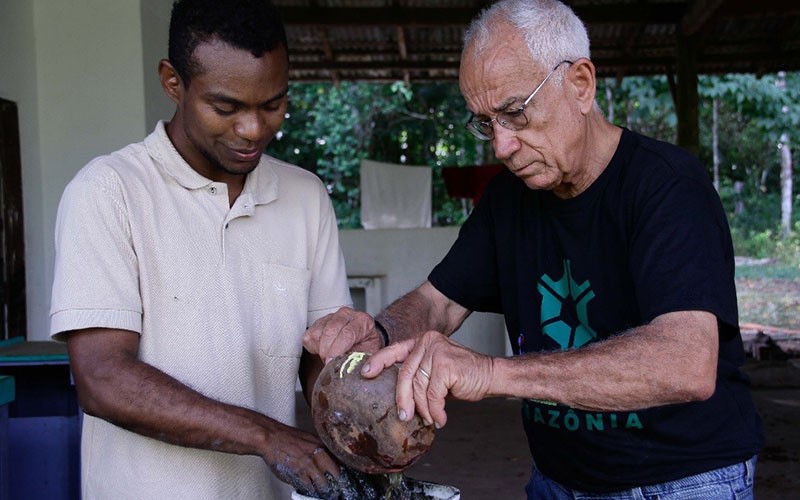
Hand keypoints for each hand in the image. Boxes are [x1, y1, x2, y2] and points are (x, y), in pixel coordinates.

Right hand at [262, 425, 340, 496]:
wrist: (272, 438)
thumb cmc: (288, 438)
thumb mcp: (310, 439)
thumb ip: (320, 449)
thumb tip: (329, 459)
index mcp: (323, 445)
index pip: (341, 459)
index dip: (343, 469)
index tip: (345, 475)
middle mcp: (319, 455)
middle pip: (336, 474)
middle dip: (336, 481)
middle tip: (336, 486)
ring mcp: (309, 466)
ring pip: (323, 484)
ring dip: (323, 488)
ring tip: (323, 490)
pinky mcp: (299, 475)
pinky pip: (309, 487)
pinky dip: (310, 489)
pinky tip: (310, 488)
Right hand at [303, 307, 383, 361]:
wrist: (359, 343)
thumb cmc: (364, 349)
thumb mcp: (369, 356)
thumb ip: (363, 360)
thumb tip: (360, 370)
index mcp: (362, 321)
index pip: (347, 333)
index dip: (337, 349)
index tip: (331, 362)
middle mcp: (346, 314)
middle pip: (330, 331)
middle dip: (326, 351)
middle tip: (328, 363)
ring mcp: (330, 316)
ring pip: (317, 334)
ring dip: (321, 350)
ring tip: (330, 356)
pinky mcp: (317, 322)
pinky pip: (309, 337)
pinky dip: (314, 347)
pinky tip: (325, 349)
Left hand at [361, 331, 494, 428]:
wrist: (491, 375)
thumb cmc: (462, 376)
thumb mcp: (435, 370)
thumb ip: (417, 375)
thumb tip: (396, 395)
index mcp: (422, 341)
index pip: (394, 350)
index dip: (378, 361)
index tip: (365, 373)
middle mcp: (427, 342)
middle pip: (404, 374)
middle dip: (403, 399)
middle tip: (404, 416)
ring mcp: (437, 351)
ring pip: (418, 388)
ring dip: (423, 409)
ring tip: (431, 418)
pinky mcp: (446, 365)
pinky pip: (432, 395)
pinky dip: (435, 411)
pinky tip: (440, 417)